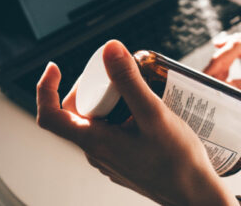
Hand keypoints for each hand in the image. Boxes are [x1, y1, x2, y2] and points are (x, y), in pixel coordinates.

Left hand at [36, 40, 237, 205]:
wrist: (194, 195)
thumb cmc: (177, 161)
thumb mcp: (153, 114)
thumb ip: (130, 81)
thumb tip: (110, 49)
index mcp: (95, 142)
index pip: (50, 116)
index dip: (45, 88)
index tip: (55, 68)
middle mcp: (97, 153)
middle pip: (77, 113)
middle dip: (92, 88)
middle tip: (117, 74)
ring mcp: (110, 160)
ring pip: (98, 123)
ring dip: (111, 103)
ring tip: (140, 92)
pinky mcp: (124, 162)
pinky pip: (114, 134)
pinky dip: (123, 117)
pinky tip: (149, 115)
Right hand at [204, 32, 240, 108]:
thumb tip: (230, 86)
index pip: (238, 47)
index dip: (220, 60)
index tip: (211, 73)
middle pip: (237, 42)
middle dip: (219, 57)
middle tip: (208, 75)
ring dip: (226, 53)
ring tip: (215, 70)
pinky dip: (236, 50)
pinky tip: (229, 59)